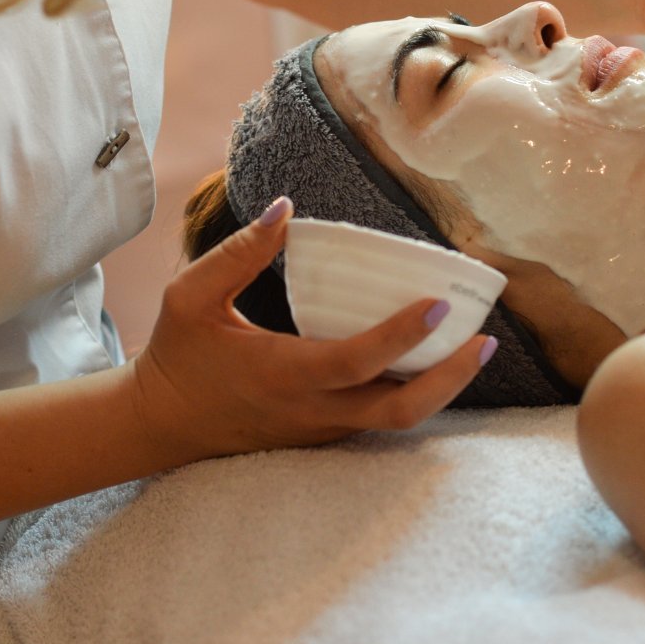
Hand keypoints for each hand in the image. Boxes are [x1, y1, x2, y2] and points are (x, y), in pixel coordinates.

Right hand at [130, 198, 492, 462]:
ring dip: (442, 387)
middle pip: (399, 411)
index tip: (439, 303)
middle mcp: (311, 409)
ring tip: (475, 346)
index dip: (402, 335)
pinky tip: (436, 359)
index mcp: (281, 373)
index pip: (355, 360)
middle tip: (485, 339)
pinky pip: (381, 419)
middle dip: (451, 379)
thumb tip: (286, 209)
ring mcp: (321, 429)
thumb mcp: (190, 297)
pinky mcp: (324, 434)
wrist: (160, 425)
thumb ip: (238, 254)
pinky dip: (416, 393)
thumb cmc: (178, 356)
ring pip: (398, 421)